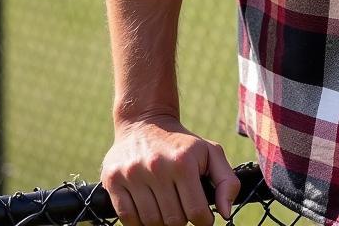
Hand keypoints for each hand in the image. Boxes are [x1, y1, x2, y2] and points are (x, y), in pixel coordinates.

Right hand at [101, 115, 240, 225]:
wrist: (145, 122)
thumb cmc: (182, 144)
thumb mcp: (210, 153)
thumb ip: (226, 181)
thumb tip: (226, 213)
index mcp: (184, 162)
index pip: (196, 212)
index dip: (203, 220)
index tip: (202, 215)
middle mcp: (157, 167)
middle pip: (173, 220)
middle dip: (181, 218)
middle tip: (181, 204)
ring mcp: (133, 174)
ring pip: (151, 222)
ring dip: (160, 220)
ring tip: (165, 203)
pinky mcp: (113, 179)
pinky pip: (128, 219)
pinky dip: (139, 220)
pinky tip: (148, 205)